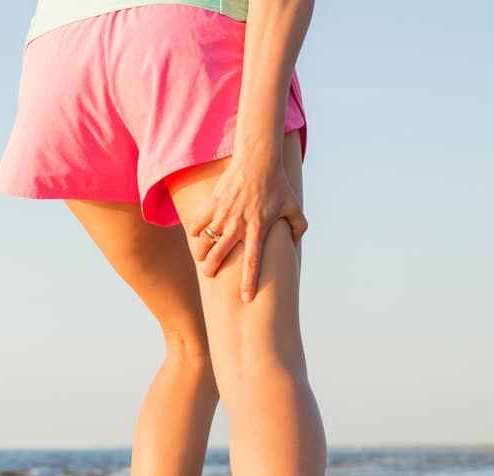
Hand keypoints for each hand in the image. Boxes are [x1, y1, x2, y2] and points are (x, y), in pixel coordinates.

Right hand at [186, 151, 306, 301]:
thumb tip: (297, 242)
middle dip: (211, 270)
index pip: (253, 262)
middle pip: (219, 256)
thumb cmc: (278, 184)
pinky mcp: (212, 204)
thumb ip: (298, 226)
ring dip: (200, 253)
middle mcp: (238, 225)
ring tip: (201, 258)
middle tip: (210, 274)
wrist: (258, 160)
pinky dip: (195, 233)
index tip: (246, 298)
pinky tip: (197, 236)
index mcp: (258, 229)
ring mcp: (223, 215)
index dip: (249, 282)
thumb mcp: (294, 206)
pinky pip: (196, 224)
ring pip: (204, 242)